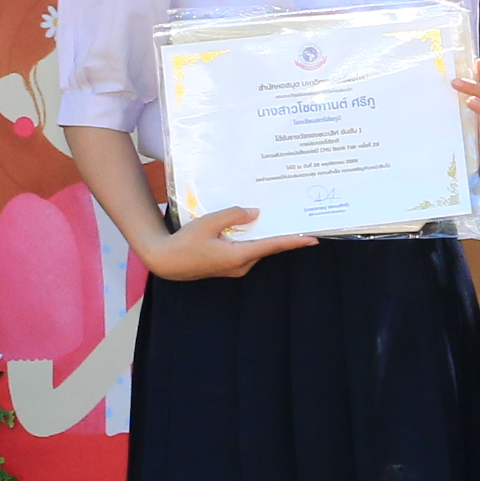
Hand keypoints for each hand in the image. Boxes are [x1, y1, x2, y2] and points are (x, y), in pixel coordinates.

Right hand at [139, 206, 316, 281]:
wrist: (166, 261)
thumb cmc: (184, 242)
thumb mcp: (207, 223)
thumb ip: (232, 216)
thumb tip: (255, 212)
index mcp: (238, 256)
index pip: (272, 246)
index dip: (294, 242)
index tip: (313, 239)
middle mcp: (242, 265)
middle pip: (267, 246)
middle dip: (282, 234)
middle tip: (298, 220)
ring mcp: (236, 267)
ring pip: (257, 248)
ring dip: (266, 235)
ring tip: (278, 219)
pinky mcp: (229, 265)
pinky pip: (247, 250)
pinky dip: (253, 239)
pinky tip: (253, 226)